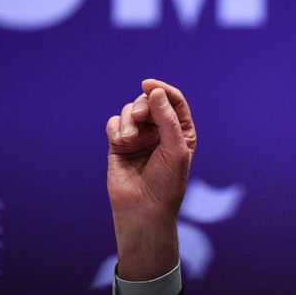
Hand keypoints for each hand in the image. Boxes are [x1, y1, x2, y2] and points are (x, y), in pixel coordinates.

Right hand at [105, 79, 196, 280]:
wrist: (143, 209)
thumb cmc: (167, 183)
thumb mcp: (175, 149)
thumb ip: (167, 119)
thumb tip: (155, 91)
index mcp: (181, 131)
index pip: (173, 101)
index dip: (162, 90)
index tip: (149, 85)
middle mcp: (160, 131)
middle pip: (149, 101)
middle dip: (143, 105)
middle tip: (141, 117)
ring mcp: (139, 136)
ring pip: (130, 110)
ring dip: (129, 120)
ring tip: (129, 139)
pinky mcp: (119, 144)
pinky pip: (114, 123)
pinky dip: (116, 127)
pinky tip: (120, 141)